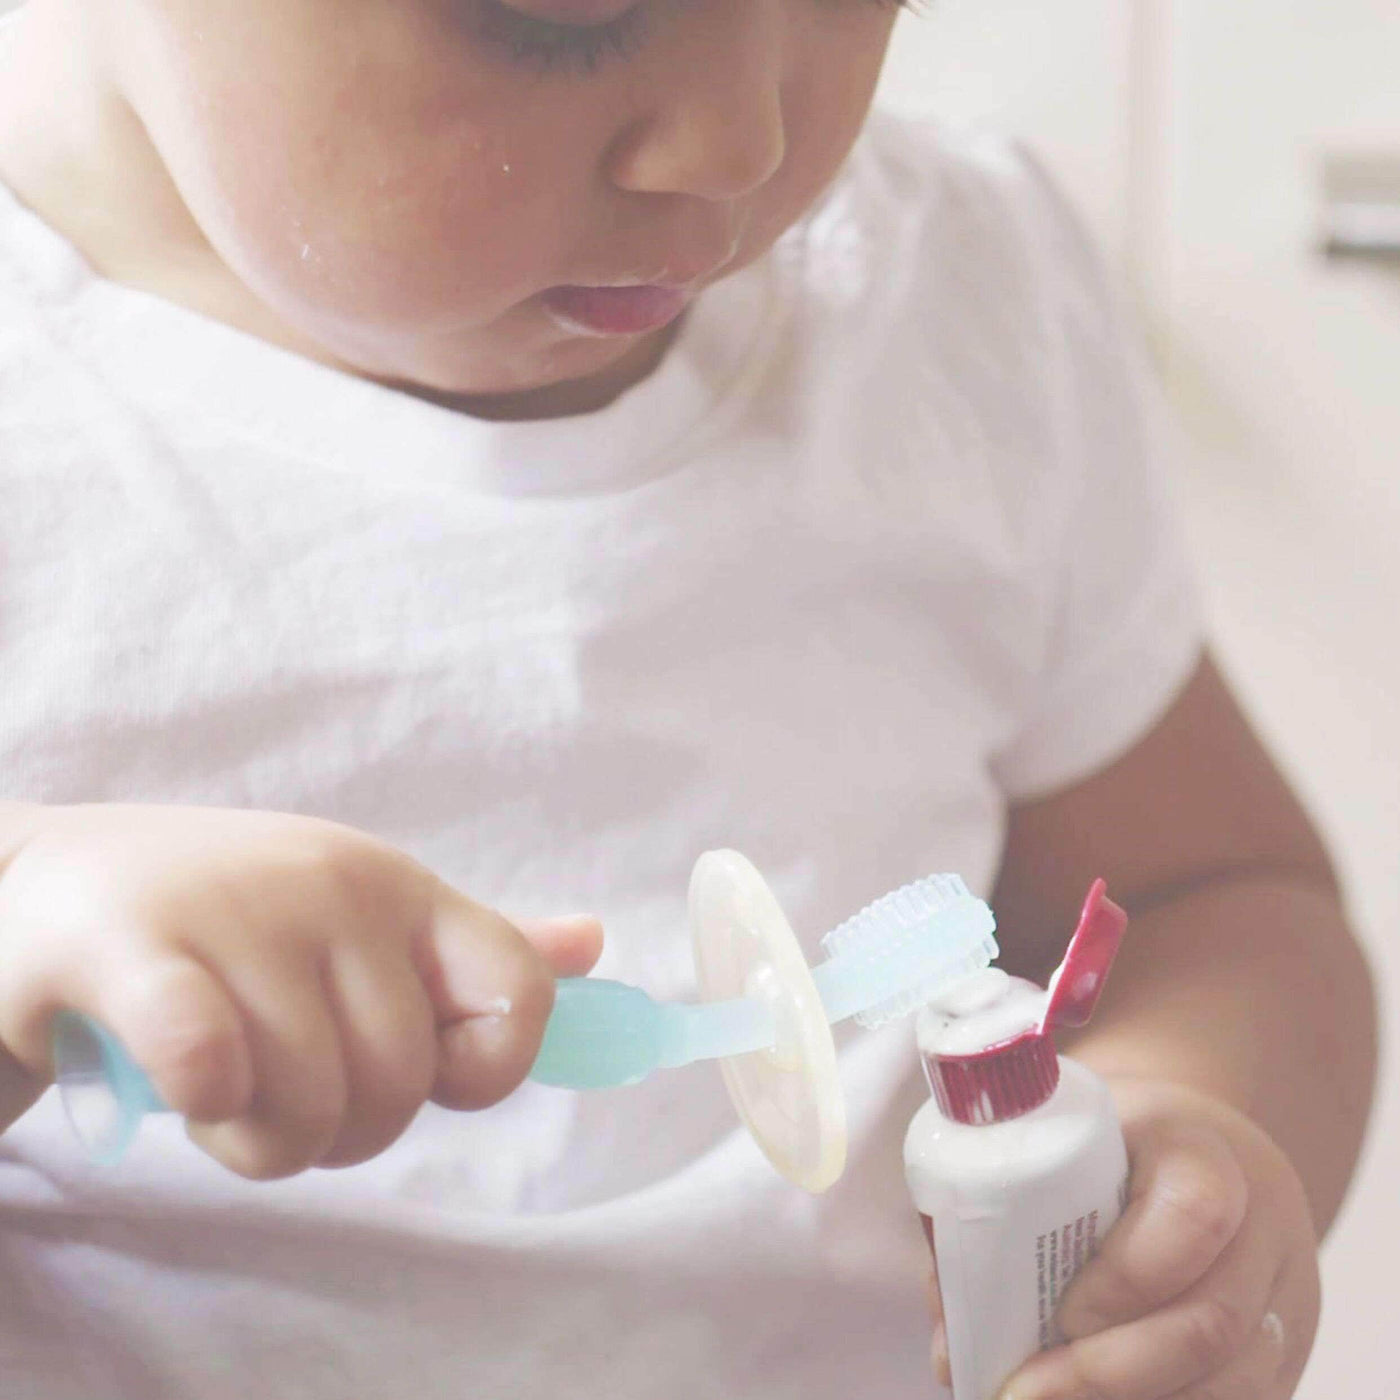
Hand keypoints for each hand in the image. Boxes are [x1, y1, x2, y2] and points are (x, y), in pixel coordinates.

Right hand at [0, 804, 600, 1176]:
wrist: (47, 884)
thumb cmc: (226, 924)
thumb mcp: (361, 924)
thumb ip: (471, 952)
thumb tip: (593, 944)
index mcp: (404, 890)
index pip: (521, 998)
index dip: (483, 1073)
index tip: (417, 1073)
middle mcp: (337, 888)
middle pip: (402, 1085)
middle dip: (339, 1130)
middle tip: (275, 1092)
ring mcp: (239, 909)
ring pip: (311, 1103)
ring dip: (258, 1140)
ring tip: (215, 1092)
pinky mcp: (132, 945)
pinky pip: (211, 1060)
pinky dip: (206, 1100)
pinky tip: (181, 1081)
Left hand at [997, 1078, 1319, 1399]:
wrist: (1189, 1147)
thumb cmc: (1103, 1145)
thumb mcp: (1057, 1140)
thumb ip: (997, 1218)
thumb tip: (952, 1349)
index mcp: (1200, 1150)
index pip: (1194, 1214)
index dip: (1128, 1276)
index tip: (1060, 1312)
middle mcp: (1262, 1227)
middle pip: (1213, 1322)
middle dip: (1110, 1374)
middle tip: (1023, 1394)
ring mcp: (1283, 1300)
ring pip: (1232, 1384)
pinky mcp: (1285, 1359)